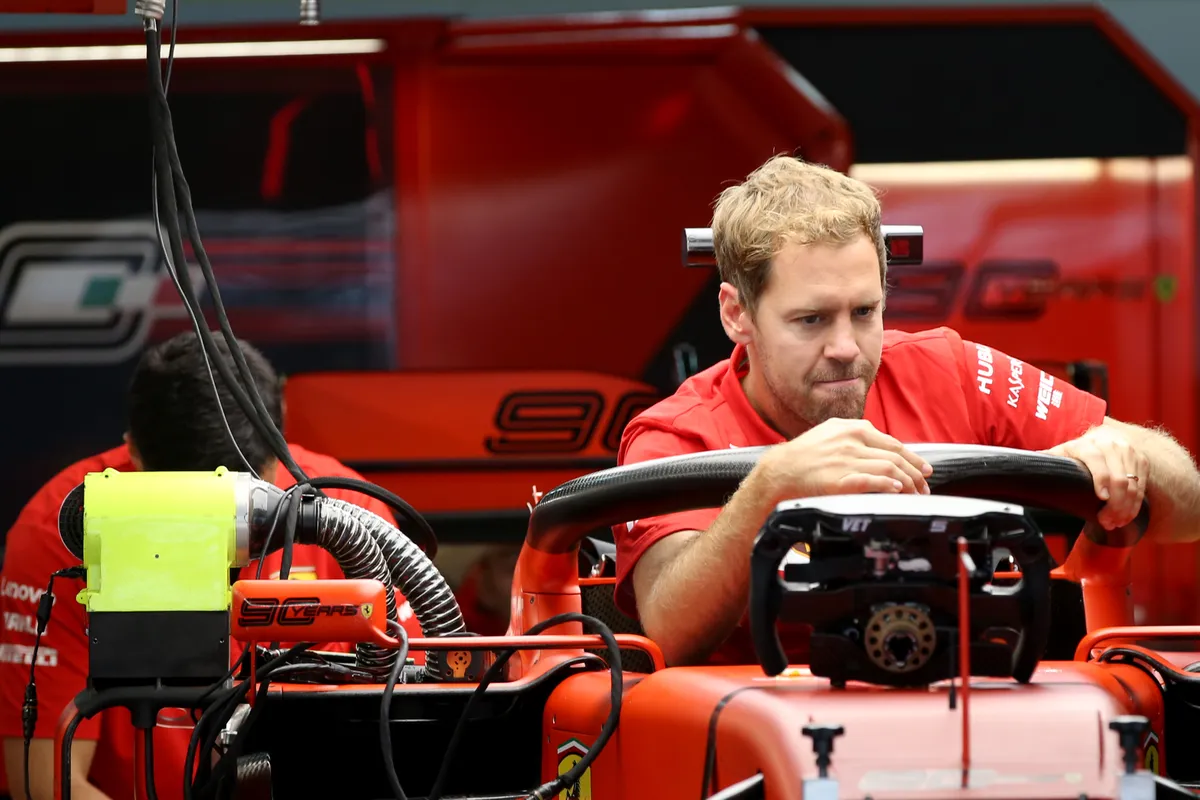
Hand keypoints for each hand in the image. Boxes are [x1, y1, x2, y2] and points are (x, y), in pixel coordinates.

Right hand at [761, 418, 931, 498]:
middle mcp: (852, 441)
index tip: (924, 469)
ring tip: (915, 493)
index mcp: (851, 428)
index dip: (913, 458)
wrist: (779, 470)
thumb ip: (855, 437)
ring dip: (908, 482)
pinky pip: (872, 480)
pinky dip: (889, 485)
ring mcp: (846, 459)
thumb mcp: (830, 434)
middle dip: (916, 473)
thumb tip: (881, 449)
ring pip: (890, 468)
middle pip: (896, 456)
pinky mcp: (840, 478)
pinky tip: (897, 490)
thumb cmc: (803, 455)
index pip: (893, 443)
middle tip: (924, 486)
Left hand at [1045, 425, 1148, 529]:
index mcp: (1086, 444)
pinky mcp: (1141, 461)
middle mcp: (1110, 445)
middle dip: (1115, 504)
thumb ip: (1046, 461)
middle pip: (1119, 478)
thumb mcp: (1061, 453)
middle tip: (1107, 521)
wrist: (1103, 436)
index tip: (1102, 498)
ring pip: (1133, 485)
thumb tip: (1021, 467)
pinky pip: (1142, 486)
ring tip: (1116, 522)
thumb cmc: (1077, 451)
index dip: (1101, 480)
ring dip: (1126, 508)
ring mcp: (1128, 452)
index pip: (1097, 461)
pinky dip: (1136, 504)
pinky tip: (1126, 515)